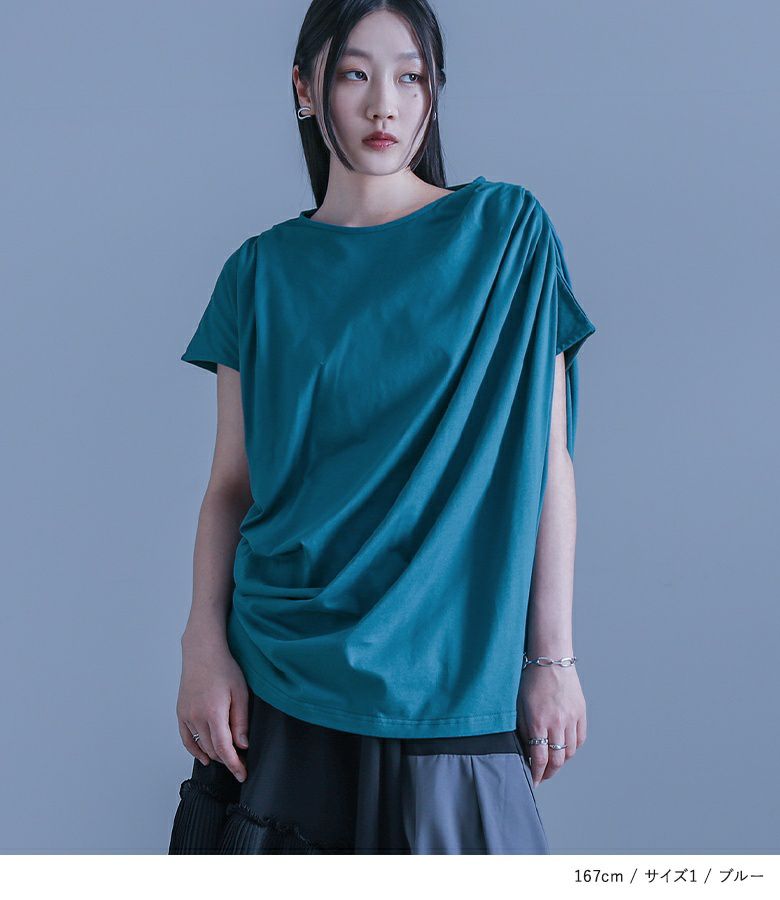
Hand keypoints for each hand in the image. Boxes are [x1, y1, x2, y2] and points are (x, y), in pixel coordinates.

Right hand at [176, 629, 249, 782]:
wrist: (202, 652)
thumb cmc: (224, 668)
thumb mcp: (240, 692)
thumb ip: (241, 721)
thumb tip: (242, 745)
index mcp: (213, 713)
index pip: (224, 748)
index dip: (234, 764)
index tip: (242, 774)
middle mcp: (196, 717)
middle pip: (213, 749)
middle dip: (228, 759)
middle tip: (242, 763)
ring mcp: (186, 716)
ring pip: (201, 745)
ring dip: (215, 754)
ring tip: (228, 758)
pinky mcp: (181, 712)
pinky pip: (187, 739)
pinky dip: (195, 750)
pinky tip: (205, 757)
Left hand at [516, 663, 585, 786]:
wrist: (551, 660)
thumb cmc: (530, 680)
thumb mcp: (519, 706)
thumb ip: (523, 730)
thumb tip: (526, 751)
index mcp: (538, 721)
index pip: (540, 758)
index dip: (537, 774)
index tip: (534, 781)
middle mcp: (557, 723)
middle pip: (557, 760)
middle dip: (549, 773)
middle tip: (542, 777)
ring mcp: (571, 718)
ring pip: (569, 752)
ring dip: (561, 762)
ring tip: (552, 764)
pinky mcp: (581, 713)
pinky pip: (579, 739)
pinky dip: (572, 748)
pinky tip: (564, 750)